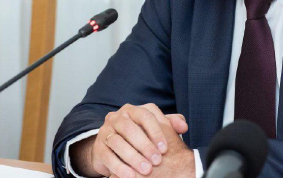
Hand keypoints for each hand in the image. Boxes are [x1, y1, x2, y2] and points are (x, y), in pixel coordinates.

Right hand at [70, 103, 187, 177]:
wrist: (112, 148)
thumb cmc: (138, 136)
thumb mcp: (154, 129)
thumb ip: (170, 124)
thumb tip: (183, 126)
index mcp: (132, 110)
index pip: (145, 115)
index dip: (156, 131)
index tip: (165, 148)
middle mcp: (117, 117)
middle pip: (130, 129)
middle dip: (145, 146)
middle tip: (157, 161)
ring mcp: (106, 131)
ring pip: (118, 142)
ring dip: (133, 157)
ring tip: (146, 170)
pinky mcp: (99, 147)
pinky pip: (108, 156)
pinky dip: (120, 167)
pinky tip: (131, 176)